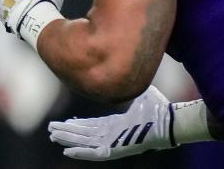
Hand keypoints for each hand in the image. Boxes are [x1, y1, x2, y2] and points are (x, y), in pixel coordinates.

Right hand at [48, 86, 173, 160]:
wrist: (171, 121)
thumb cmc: (160, 109)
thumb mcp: (141, 94)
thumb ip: (132, 85)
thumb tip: (126, 69)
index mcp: (118, 125)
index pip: (93, 126)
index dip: (78, 124)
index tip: (66, 121)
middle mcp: (114, 135)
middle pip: (85, 134)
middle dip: (68, 132)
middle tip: (52, 130)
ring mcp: (116, 143)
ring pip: (86, 143)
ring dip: (69, 140)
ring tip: (54, 136)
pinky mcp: (118, 150)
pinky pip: (95, 153)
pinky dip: (81, 153)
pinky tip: (67, 150)